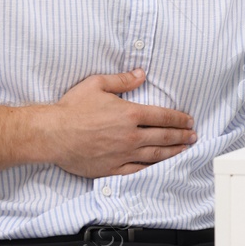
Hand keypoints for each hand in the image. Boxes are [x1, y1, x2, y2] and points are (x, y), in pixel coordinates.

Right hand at [40, 68, 195, 176]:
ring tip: (185, 150)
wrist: (51, 134)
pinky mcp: (112, 169)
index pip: (163, 116)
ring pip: (155, 155)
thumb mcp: (97, 84)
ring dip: (173, 152)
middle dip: (182, 136)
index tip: (189, 120)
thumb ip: (123, 80)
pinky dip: (153, 169)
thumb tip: (141, 74)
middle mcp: (130, 135)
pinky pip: (138, 171)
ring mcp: (122, 154)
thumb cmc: (72, 108)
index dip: (179, 119)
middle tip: (193, 136)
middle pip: (164, 136)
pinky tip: (161, 166)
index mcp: (129, 114)